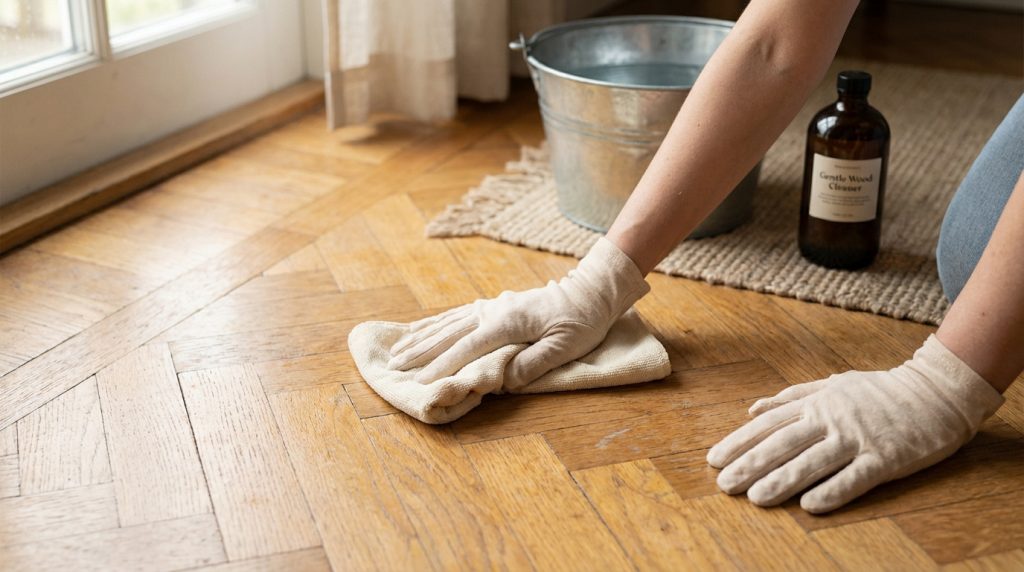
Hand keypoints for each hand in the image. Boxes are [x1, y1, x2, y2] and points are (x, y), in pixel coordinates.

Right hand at [388, 238, 648, 387]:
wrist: (591, 291)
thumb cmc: (582, 321)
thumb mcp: (565, 347)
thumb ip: (532, 364)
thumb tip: (502, 380)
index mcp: (508, 323)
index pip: (467, 347)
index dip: (441, 365)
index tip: (419, 379)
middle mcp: (494, 311)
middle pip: (450, 333)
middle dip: (421, 350)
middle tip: (394, 365)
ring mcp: (494, 306)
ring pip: (450, 322)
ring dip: (423, 336)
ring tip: (399, 348)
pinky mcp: (497, 306)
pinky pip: (460, 315)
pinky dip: (439, 324)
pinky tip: (426, 330)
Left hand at [707, 335, 1004, 513]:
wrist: (935, 392)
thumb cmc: (879, 391)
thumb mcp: (832, 384)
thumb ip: (792, 397)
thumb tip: (752, 407)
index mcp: (817, 403)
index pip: (769, 423)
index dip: (740, 441)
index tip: (714, 459)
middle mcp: (831, 419)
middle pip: (783, 443)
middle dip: (751, 463)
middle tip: (724, 484)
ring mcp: (858, 438)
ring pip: (813, 461)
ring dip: (782, 480)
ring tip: (755, 498)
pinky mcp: (886, 458)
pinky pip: (856, 477)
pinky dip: (833, 490)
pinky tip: (811, 505)